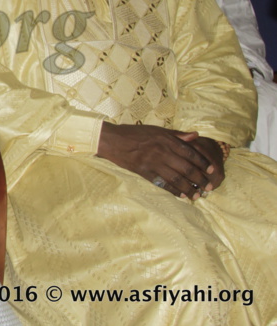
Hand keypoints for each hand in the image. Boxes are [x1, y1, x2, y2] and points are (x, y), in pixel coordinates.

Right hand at [97, 123, 221, 199]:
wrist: (113, 140)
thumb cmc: (135, 133)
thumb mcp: (157, 129)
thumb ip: (177, 134)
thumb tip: (196, 136)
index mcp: (166, 140)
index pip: (190, 152)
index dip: (203, 162)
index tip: (212, 170)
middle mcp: (162, 151)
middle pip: (186, 168)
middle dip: (200, 179)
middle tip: (209, 187)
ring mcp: (153, 163)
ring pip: (176, 178)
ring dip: (189, 188)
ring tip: (197, 195)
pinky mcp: (144, 172)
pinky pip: (162, 184)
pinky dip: (173, 190)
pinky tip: (181, 195)